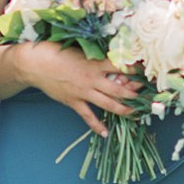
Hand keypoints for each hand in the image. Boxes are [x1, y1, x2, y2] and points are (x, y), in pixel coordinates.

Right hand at [13, 41, 141, 136]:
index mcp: (96, 63)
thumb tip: (112, 56)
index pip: (122, 68)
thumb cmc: (57, 52)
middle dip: (135, 94)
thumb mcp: (80, 50)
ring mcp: (83, 92)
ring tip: (136, 113)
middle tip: (147, 97)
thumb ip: (96, 56)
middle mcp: (93, 79)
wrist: (36, 64)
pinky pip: (88, 116)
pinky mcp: (73, 102)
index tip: (147, 73)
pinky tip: (106, 132)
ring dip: (124, 109)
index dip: (136, 72)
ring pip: (109, 104)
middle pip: (120, 90)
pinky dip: (97, 125)